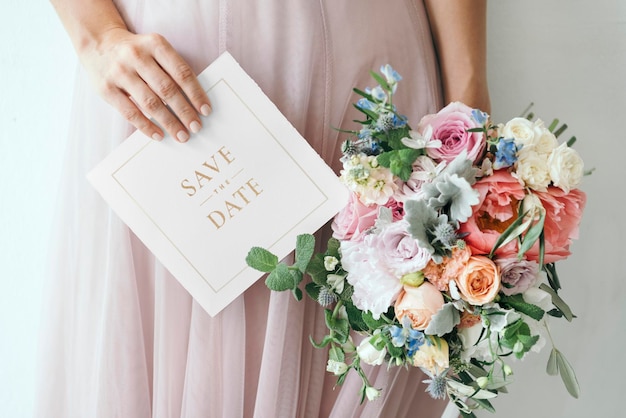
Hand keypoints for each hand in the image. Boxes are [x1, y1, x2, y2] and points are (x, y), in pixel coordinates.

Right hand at [81, 27, 210, 141]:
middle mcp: (136, 56)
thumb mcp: (155, 50)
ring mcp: (120, 72)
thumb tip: (194, 103)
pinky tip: (159, 135)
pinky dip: (147, 126)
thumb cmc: (137, 52)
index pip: (181, 72)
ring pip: (150, 103)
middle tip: (196, 127)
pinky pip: (130, 112)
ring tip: (182, 135)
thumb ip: (172, 70)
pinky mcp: (106, 88)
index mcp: (155, 44)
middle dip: (185, 111)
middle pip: (167, 89)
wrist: (98, 43)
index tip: (206, 111)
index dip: (196, 93)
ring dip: (169, 122)